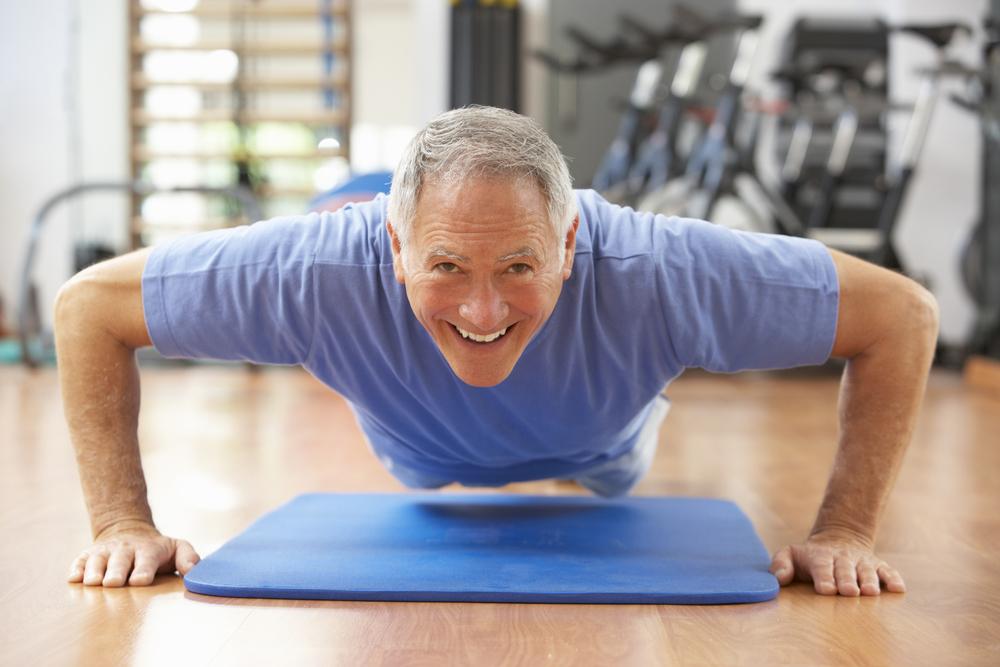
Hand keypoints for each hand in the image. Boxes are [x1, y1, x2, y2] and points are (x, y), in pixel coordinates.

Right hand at [68, 520, 200, 586]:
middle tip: (113, 583)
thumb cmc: (157, 550)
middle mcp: (125, 550)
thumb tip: (193, 572)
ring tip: (93, 583)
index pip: (147, 559)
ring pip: (97, 560)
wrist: (129, 531)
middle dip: (117, 572)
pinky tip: (74, 578)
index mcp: (148, 550)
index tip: (140, 581)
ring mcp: (105, 552)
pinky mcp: (88, 555)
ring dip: (94, 571)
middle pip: (120, 561)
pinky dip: (76, 568)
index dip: (143, 570)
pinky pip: (79, 561)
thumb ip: (188, 558)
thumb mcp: (177, 548)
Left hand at [769, 528, 905, 595]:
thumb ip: (781, 564)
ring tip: (871, 592)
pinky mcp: (878, 565)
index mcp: (820, 557)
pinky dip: (893, 579)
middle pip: (845, 569)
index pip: (821, 567)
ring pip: (867, 570)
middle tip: (850, 592)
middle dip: (847, 580)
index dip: (824, 577)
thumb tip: (780, 578)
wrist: (839, 539)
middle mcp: (842, 558)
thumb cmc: (810, 557)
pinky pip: (888, 571)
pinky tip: (898, 589)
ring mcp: (862, 561)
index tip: (826, 590)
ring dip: (870, 580)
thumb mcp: (790, 554)